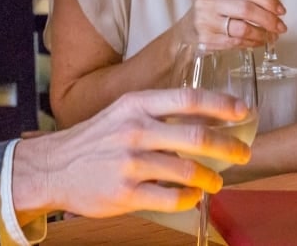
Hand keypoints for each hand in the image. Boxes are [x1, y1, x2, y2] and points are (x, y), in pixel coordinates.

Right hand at [10, 89, 251, 220]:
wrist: (52, 167)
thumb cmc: (95, 140)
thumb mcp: (122, 114)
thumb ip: (157, 114)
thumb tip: (204, 121)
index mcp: (136, 105)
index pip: (188, 98)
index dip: (221, 105)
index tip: (244, 112)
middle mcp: (134, 130)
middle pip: (196, 137)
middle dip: (228, 147)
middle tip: (242, 154)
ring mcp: (129, 163)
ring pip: (188, 171)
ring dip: (211, 178)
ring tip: (217, 182)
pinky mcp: (125, 193)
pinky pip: (171, 198)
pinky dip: (189, 199)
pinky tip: (192, 197)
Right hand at [187, 0, 286, 49]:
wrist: (185, 33)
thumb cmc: (209, 14)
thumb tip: (274, 2)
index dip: (267, 1)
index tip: (281, 10)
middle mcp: (207, 4)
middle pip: (246, 9)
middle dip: (268, 19)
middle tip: (280, 26)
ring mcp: (205, 23)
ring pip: (243, 29)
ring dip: (262, 34)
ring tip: (271, 36)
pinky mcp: (207, 41)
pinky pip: (236, 42)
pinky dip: (251, 43)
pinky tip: (257, 41)